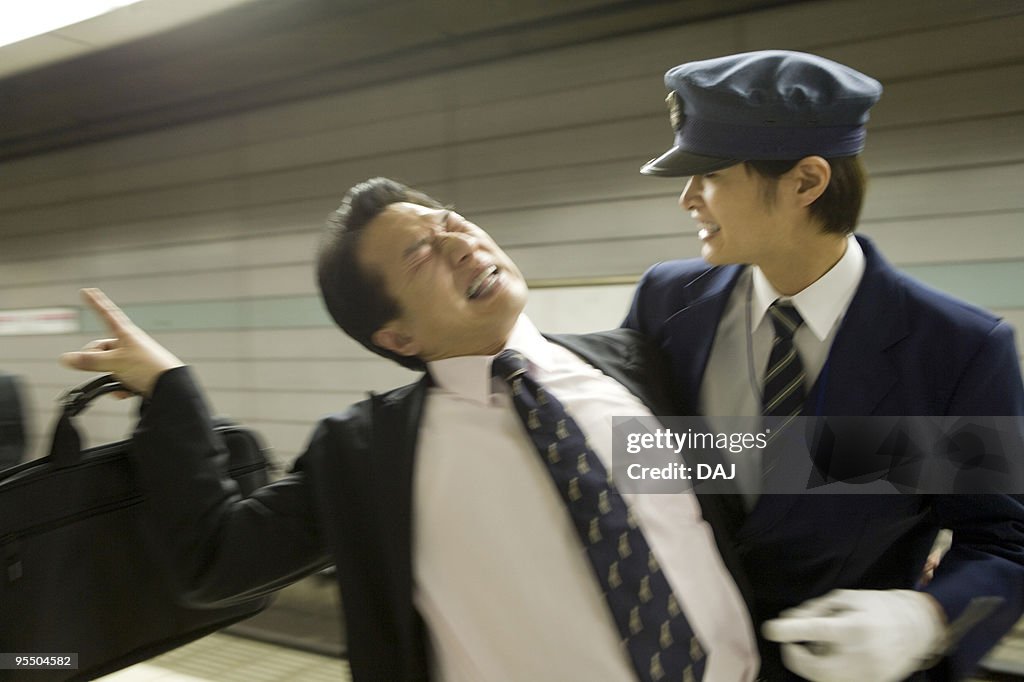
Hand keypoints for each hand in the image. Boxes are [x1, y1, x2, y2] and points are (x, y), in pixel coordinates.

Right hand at [60, 288, 183, 396]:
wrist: (171, 386)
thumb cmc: (148, 367)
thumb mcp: (114, 362)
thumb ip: (89, 361)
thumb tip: (66, 359)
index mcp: (125, 333)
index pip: (106, 313)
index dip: (96, 302)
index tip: (88, 291)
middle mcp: (129, 343)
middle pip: (101, 348)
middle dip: (97, 361)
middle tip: (104, 368)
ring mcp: (133, 357)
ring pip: (108, 366)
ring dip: (109, 377)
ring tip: (121, 382)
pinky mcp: (137, 372)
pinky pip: (119, 378)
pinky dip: (119, 386)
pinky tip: (126, 391)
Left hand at [762, 589, 944, 681]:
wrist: (917, 628)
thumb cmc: (875, 608)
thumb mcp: (845, 599)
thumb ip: (814, 610)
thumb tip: (786, 621)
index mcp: (854, 628)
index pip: (815, 630)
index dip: (790, 631)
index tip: (771, 629)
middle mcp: (861, 656)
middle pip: (814, 668)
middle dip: (795, 657)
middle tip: (792, 644)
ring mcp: (867, 676)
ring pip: (824, 679)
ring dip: (812, 665)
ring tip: (823, 647)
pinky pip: (839, 681)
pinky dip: (829, 671)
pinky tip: (837, 657)